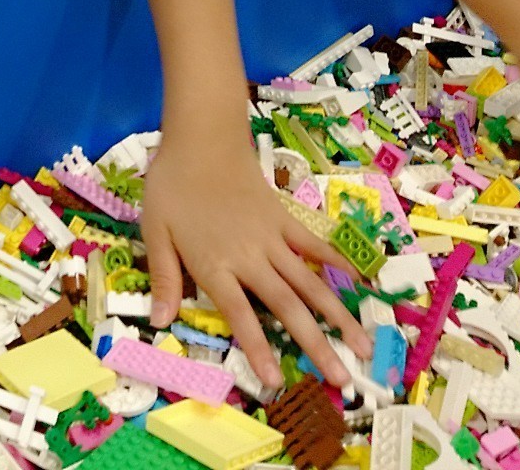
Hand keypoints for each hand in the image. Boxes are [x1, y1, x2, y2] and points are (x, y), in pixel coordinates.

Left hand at [140, 129, 371, 391]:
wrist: (202, 139)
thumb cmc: (172, 185)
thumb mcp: (155, 231)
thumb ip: (163, 277)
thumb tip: (159, 322)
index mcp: (216, 264)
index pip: (240, 315)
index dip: (257, 348)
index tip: (276, 380)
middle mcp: (250, 257)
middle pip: (288, 306)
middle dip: (316, 344)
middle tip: (343, 379)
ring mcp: (273, 238)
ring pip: (310, 283)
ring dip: (338, 316)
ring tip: (364, 345)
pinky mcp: (285, 220)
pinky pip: (314, 247)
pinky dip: (338, 266)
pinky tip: (361, 286)